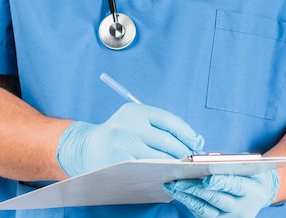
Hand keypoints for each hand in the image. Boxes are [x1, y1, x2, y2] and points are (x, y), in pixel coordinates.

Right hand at [57, 103, 203, 176]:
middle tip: (192, 158)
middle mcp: (129, 125)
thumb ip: (159, 124)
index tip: (197, 141)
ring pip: (159, 158)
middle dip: (184, 151)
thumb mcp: (134, 118)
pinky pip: (148, 170)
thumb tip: (191, 137)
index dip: (186, 132)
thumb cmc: (119, 132)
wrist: (88, 147)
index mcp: (136, 111)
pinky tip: (166, 174)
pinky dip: (160, 173)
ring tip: (182, 166)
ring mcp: (123, 146)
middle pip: (167, 140)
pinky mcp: (120, 164)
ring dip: (175, 164)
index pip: (169, 120)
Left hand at [164, 170, 278, 217]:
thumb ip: (226, 161)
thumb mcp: (245, 164)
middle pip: (216, 199)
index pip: (235, 186)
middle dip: (195, 190)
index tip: (206, 179)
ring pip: (206, 210)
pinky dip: (189, 203)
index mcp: (251, 191)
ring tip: (172, 186)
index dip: (220, 183)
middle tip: (178, 181)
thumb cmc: (248, 173)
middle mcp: (241, 209)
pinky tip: (179, 193)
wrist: (260, 193)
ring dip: (187, 198)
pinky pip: (202, 214)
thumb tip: (199, 156)